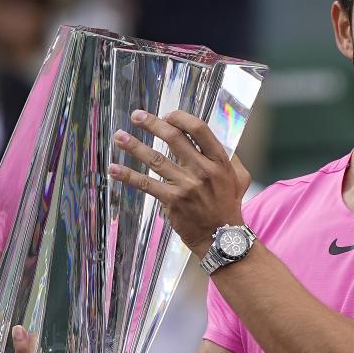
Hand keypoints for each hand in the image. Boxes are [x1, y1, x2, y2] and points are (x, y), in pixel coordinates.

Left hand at [108, 109, 250, 255]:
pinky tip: (114, 169)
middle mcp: (203, 171)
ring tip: (119, 136)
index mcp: (219, 161)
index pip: (199, 130)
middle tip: (137, 116)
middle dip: (152, 124)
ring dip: (134, 146)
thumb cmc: (228, 205)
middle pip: (174, 139)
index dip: (181, 118)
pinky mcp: (172, 201)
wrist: (221, 237)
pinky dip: (128, 176)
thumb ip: (229, 157)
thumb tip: (213, 141)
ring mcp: (186, 186)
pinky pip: (146, 184)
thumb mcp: (239, 178)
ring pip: (155, 159)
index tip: (168, 115)